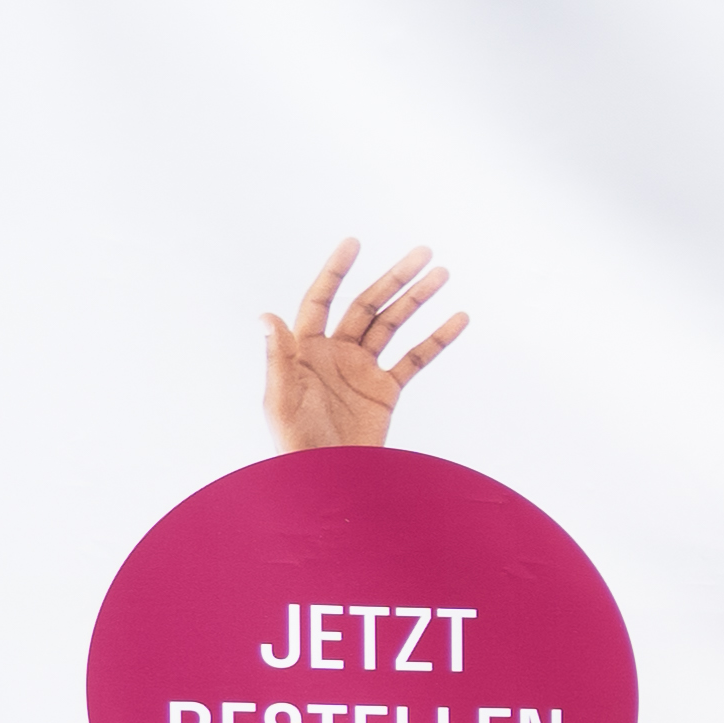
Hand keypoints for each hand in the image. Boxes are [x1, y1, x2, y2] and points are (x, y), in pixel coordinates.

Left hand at [264, 243, 463, 453]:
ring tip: (442, 275)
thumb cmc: (294, 442)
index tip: (355, 243)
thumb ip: (278, 358)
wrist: (327, 478)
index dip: (336, 271)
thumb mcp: (280, 400)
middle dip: (394, 278)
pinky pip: (416, 358)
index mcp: (306, 348)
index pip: (322, 299)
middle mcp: (335, 351)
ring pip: (394, 325)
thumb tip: (266, 317)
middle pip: (368, 305)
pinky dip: (437, 339)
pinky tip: (457, 318)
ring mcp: (363, 368)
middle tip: (423, 253)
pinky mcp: (387, 389)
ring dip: (417, 299)